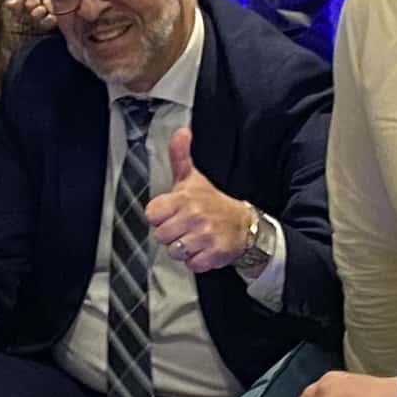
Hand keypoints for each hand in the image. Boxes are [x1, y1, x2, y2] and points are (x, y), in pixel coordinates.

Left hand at [142, 128, 260, 271]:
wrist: (244, 224)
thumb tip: (181, 131)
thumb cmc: (213, 202)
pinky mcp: (214, 254)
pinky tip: (204, 249)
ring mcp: (205, 236)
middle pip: (160, 236)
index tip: (172, 214)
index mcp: (184, 198)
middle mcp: (194, 216)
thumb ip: (180, 156)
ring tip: (194, 238)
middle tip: (184, 228)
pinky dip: (196, 261)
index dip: (160, 216)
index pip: (152, 214)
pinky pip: (191, 264)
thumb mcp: (193, 178)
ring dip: (183, 249)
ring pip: (174, 252)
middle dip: (170, 235)